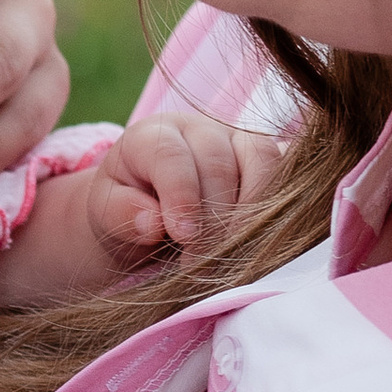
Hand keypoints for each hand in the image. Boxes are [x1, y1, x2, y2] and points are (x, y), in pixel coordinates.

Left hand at [86, 108, 282, 258]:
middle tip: (202, 261)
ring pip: (260, 161)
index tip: (183, 236)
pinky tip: (261, 239)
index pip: (171, 157)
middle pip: (218, 163)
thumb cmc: (127, 211)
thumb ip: (122, 214)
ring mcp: (236, 138)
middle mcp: (197, 129)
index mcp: (151, 135)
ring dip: (251, 212)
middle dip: (214, 217)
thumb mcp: (107, 215)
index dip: (181, 197)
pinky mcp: (264, 156)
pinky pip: (284, 169)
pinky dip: (278, 204)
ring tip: (232, 254)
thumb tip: (153, 222)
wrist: (151, 209)